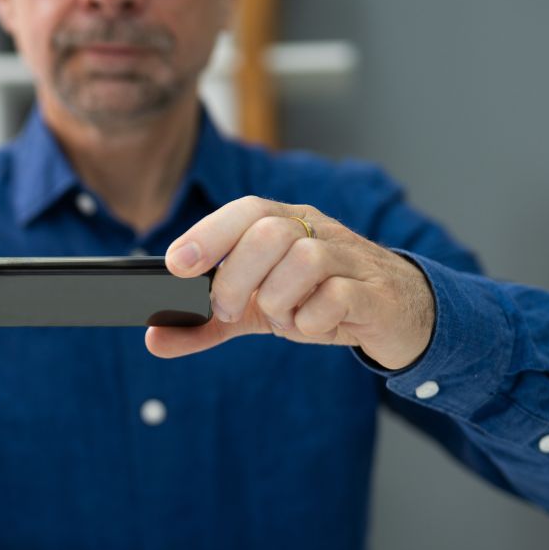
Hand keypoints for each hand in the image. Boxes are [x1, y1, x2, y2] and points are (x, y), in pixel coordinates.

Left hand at [147, 196, 434, 370]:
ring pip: (303, 260)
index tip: (177, 266)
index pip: (245, 210)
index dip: (208, 234)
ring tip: (283, 317)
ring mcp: (348, 258)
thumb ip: (205, 324)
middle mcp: (317, 231)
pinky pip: (336, 296)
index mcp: (285, 223)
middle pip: (268, 233)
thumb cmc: (317, 300)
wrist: (395, 314)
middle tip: (229, 309)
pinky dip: (313, 319)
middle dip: (236, 278)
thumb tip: (153, 340)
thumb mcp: (255, 311)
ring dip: (279, 299)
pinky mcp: (372, 292)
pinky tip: (313, 326)